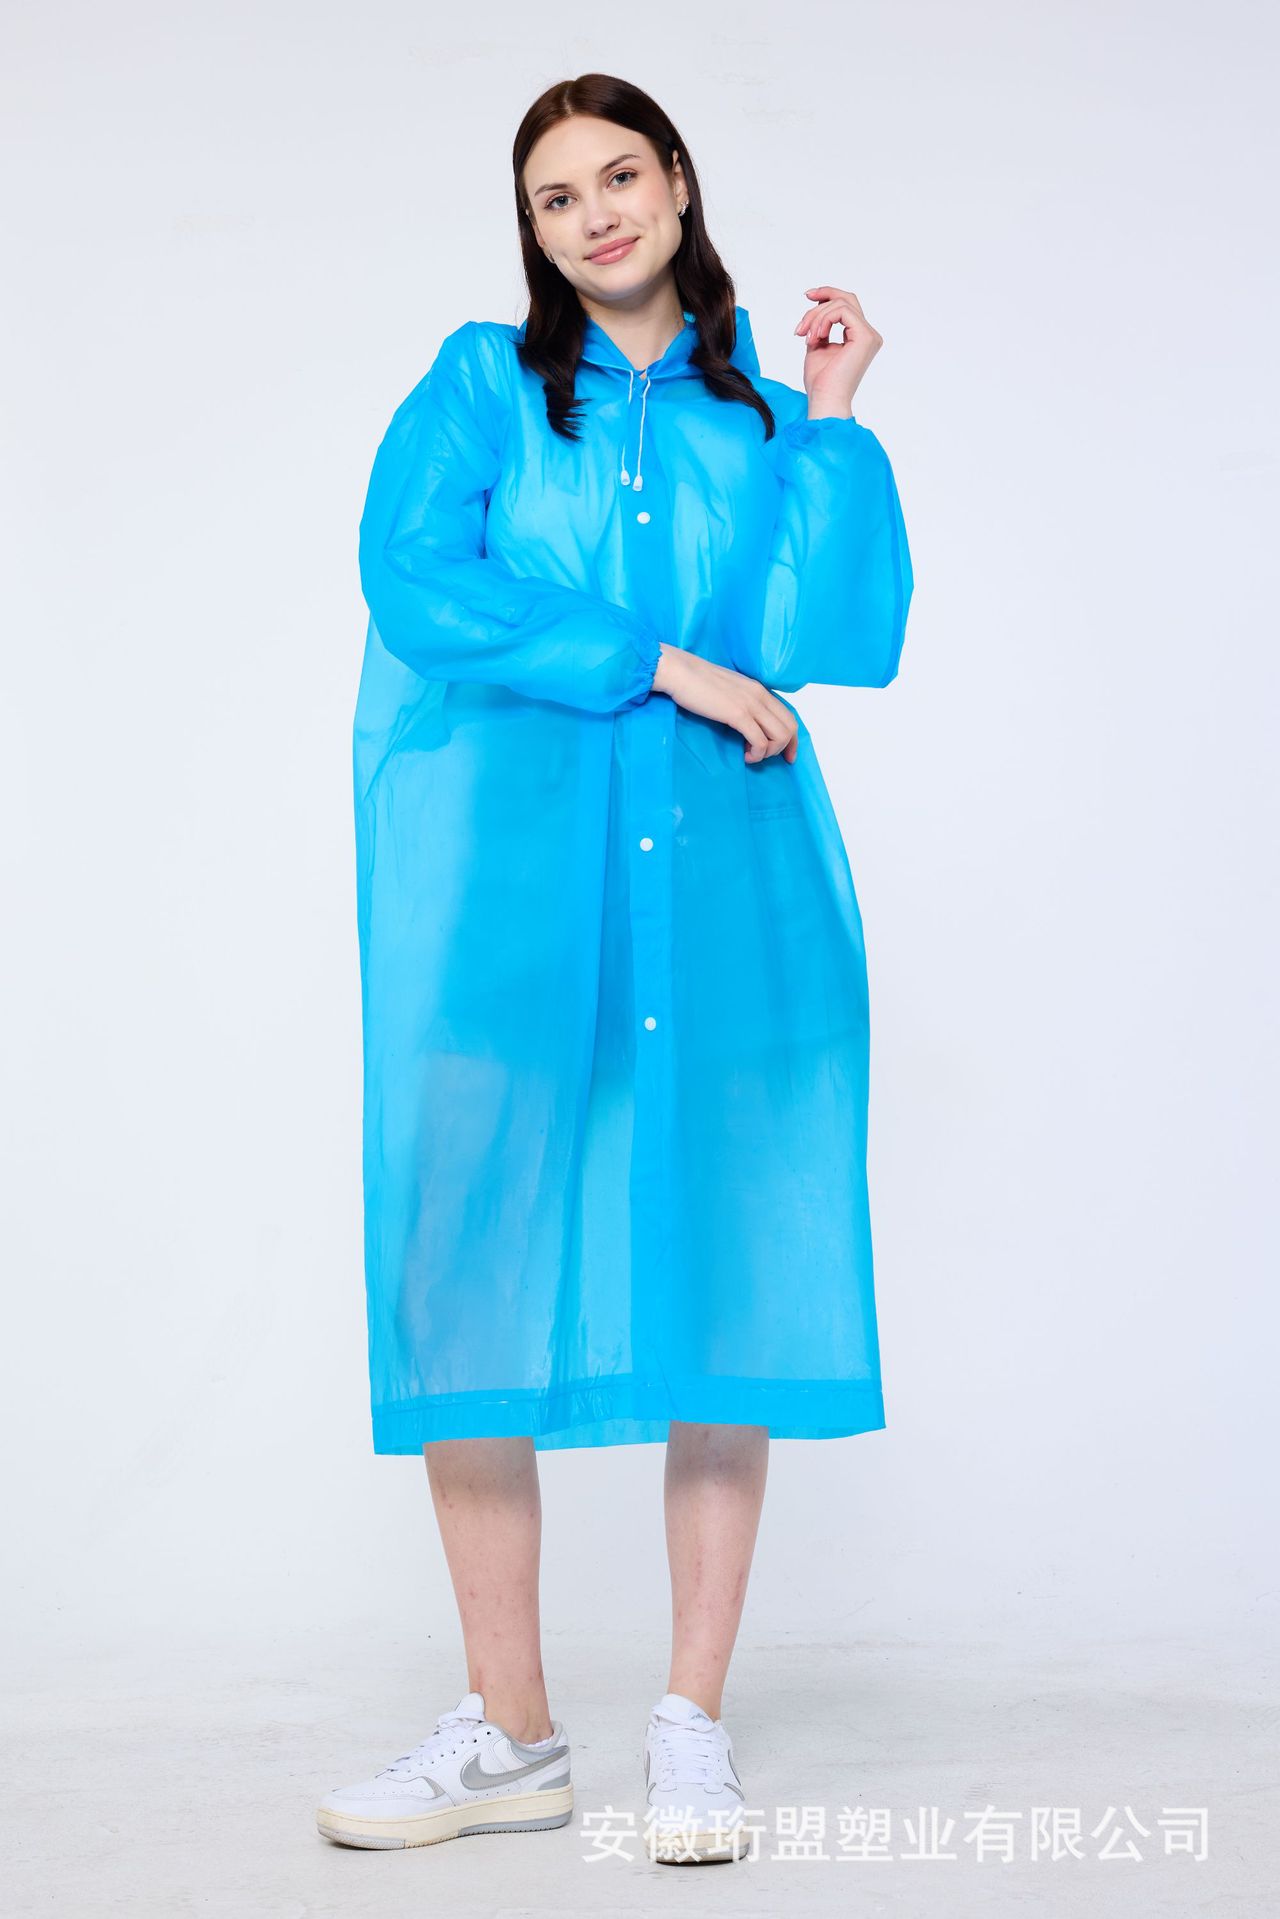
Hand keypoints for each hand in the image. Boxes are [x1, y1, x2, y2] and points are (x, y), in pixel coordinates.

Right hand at [651, 647, 798, 764]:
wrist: (680, 672)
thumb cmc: (697, 681)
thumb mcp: (729, 689)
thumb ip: (742, 702)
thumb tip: (747, 722)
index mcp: (759, 689)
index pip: (789, 715)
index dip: (792, 738)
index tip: (788, 754)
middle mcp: (760, 695)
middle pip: (789, 727)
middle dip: (784, 748)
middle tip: (771, 759)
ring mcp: (750, 704)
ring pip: (779, 736)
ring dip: (769, 752)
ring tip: (751, 755)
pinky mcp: (738, 714)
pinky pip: (760, 741)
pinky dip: (756, 753)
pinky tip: (744, 755)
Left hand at [794, 285, 882, 416]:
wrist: (825, 400)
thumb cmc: (820, 382)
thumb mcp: (818, 346)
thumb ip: (822, 327)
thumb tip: (817, 308)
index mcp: (859, 338)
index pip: (846, 306)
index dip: (827, 296)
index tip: (808, 296)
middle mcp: (869, 335)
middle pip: (847, 299)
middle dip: (822, 298)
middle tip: (803, 310)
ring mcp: (869, 336)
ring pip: (841, 304)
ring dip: (816, 316)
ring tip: (806, 337)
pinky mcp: (865, 337)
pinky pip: (842, 311)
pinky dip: (824, 319)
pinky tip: (815, 337)